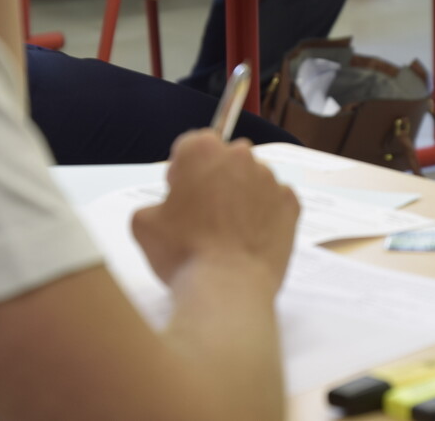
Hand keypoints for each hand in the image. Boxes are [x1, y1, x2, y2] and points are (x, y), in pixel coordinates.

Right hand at [132, 131, 299, 293]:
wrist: (228, 288)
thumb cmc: (183, 253)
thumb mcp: (143, 224)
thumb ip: (153, 204)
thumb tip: (166, 210)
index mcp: (202, 151)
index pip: (190, 145)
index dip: (182, 169)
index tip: (180, 192)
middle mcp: (240, 156)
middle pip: (224, 159)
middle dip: (214, 179)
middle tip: (203, 214)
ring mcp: (270, 180)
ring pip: (252, 179)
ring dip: (241, 196)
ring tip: (229, 232)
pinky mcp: (291, 204)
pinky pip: (275, 201)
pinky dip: (265, 214)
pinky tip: (251, 238)